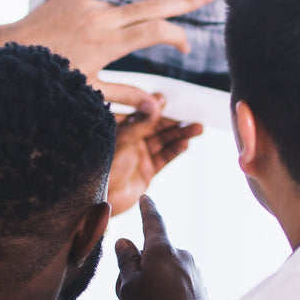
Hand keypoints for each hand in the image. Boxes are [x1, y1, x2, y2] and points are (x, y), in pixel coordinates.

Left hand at [0, 0, 217, 109]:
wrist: (5, 52)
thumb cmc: (48, 80)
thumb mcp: (89, 93)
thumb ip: (126, 96)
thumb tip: (159, 108)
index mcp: (105, 43)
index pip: (154, 31)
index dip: (176, 36)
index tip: (186, 47)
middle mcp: (98, 17)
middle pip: (152, 5)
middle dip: (184, 1)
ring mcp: (84, 3)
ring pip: (119, 14)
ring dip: (120, 30)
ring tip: (86, 53)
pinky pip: (95, 9)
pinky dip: (96, 24)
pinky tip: (74, 42)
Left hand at [108, 96, 202, 216]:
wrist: (102, 199)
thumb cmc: (104, 166)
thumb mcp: (123, 139)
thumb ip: (142, 122)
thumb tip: (159, 102)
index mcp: (120, 129)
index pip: (142, 113)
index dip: (156, 106)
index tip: (169, 100)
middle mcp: (131, 141)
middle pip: (157, 127)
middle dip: (174, 122)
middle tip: (192, 115)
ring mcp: (140, 156)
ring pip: (164, 142)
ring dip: (181, 135)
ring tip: (198, 128)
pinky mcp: (147, 171)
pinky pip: (164, 158)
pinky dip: (175, 151)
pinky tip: (185, 144)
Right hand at [115, 196, 209, 299]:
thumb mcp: (128, 288)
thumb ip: (126, 262)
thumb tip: (126, 242)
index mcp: (162, 251)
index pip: (153, 223)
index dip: (147, 210)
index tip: (147, 198)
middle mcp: (183, 257)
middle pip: (154, 255)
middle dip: (139, 268)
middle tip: (127, 294)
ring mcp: (194, 274)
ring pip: (165, 272)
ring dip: (152, 284)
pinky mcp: (200, 290)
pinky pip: (177, 286)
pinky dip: (167, 295)